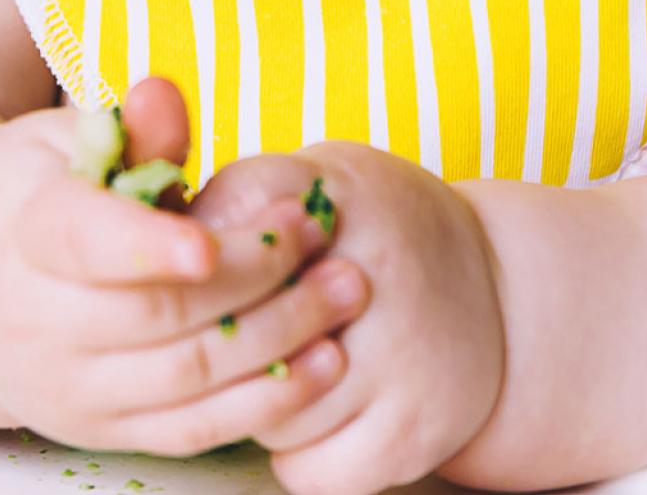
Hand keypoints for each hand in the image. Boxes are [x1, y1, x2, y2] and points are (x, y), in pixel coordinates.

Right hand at [0, 77, 367, 454]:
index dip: (146, 246)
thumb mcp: (64, 145)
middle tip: (321, 231)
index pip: (83, 242)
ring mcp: (69, 389)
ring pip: (187, 377)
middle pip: (158, 313)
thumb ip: (129, 131)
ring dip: (281, 335)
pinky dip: (269, 400)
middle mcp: (33, 324)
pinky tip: (327, 362)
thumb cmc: (37, 197)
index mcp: (21, 233)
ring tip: (347, 288)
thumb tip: (163, 93)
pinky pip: (196, 429)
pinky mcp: (107, 432)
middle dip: (255, 274)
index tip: (209, 245)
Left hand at [190, 142, 505, 494]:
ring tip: (276, 374)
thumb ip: (235, 198)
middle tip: (223, 340)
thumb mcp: (315, 180)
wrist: (504, 291)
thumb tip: (142, 238)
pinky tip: (309, 419)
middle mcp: (371, 272)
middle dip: (215, 347)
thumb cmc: (376, 231)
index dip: (189, 272)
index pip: (215, 241)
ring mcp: (399, 358)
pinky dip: (296, 456)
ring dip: (253, 405)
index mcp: (335, 195)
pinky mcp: (413, 430)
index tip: (190, 279)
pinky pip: (308, 470)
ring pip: (266, 411)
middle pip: (233, 336)